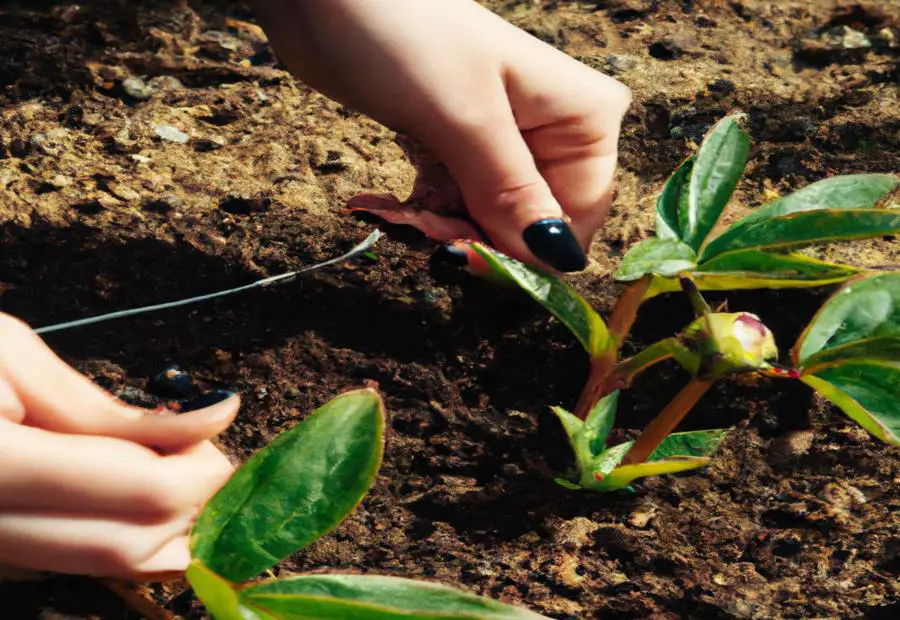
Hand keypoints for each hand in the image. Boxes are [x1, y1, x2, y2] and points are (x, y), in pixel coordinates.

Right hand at [0, 314, 236, 578]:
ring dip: (171, 526)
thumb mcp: (9, 354)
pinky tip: (141, 485)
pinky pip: (79, 560)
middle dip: (195, 504)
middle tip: (209, 449)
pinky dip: (132, 532)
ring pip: (109, 566)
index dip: (201, 468)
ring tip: (180, 463)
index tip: (224, 426)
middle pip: (129, 546)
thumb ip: (105, 406)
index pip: (138, 490)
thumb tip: (215, 415)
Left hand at [252, 0, 630, 271]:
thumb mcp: (464, 118)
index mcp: (582, 117)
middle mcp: (553, 135)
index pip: (579, 217)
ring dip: (434, 229)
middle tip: (415, 226)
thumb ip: (511, 192)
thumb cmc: (404, 34)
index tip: (466, 254)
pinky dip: (416, 215)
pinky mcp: (459, 153)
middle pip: (530, 228)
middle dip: (470, 238)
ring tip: (388, 210)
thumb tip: (556, 257)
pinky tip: (377, 205)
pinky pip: (453, 208)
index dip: (528, 251)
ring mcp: (504, 146)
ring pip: (487, 225)